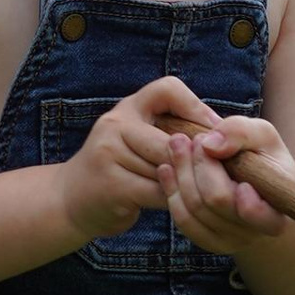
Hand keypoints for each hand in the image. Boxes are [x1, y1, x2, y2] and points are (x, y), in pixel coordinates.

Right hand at [53, 75, 218, 238]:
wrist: (70, 199)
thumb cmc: (120, 168)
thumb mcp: (138, 138)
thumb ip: (170, 131)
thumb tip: (224, 135)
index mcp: (128, 108)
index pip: (167, 89)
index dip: (196, 107)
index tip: (214, 131)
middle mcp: (115, 124)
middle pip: (174, 140)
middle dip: (197, 158)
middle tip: (219, 172)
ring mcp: (109, 154)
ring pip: (169, 168)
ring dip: (186, 183)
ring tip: (198, 191)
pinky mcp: (112, 185)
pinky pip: (159, 192)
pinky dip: (174, 200)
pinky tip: (178, 204)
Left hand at [161, 111, 294, 254]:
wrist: (254, 183)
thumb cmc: (263, 157)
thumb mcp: (263, 136)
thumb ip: (241, 132)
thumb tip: (210, 145)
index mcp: (275, 213)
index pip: (256, 214)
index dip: (242, 195)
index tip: (231, 163)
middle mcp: (254, 234)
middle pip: (216, 200)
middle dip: (201, 164)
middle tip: (195, 138)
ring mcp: (229, 241)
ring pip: (194, 209)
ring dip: (182, 172)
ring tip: (177, 144)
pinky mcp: (206, 240)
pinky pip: (182, 219)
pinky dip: (171, 190)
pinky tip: (167, 169)